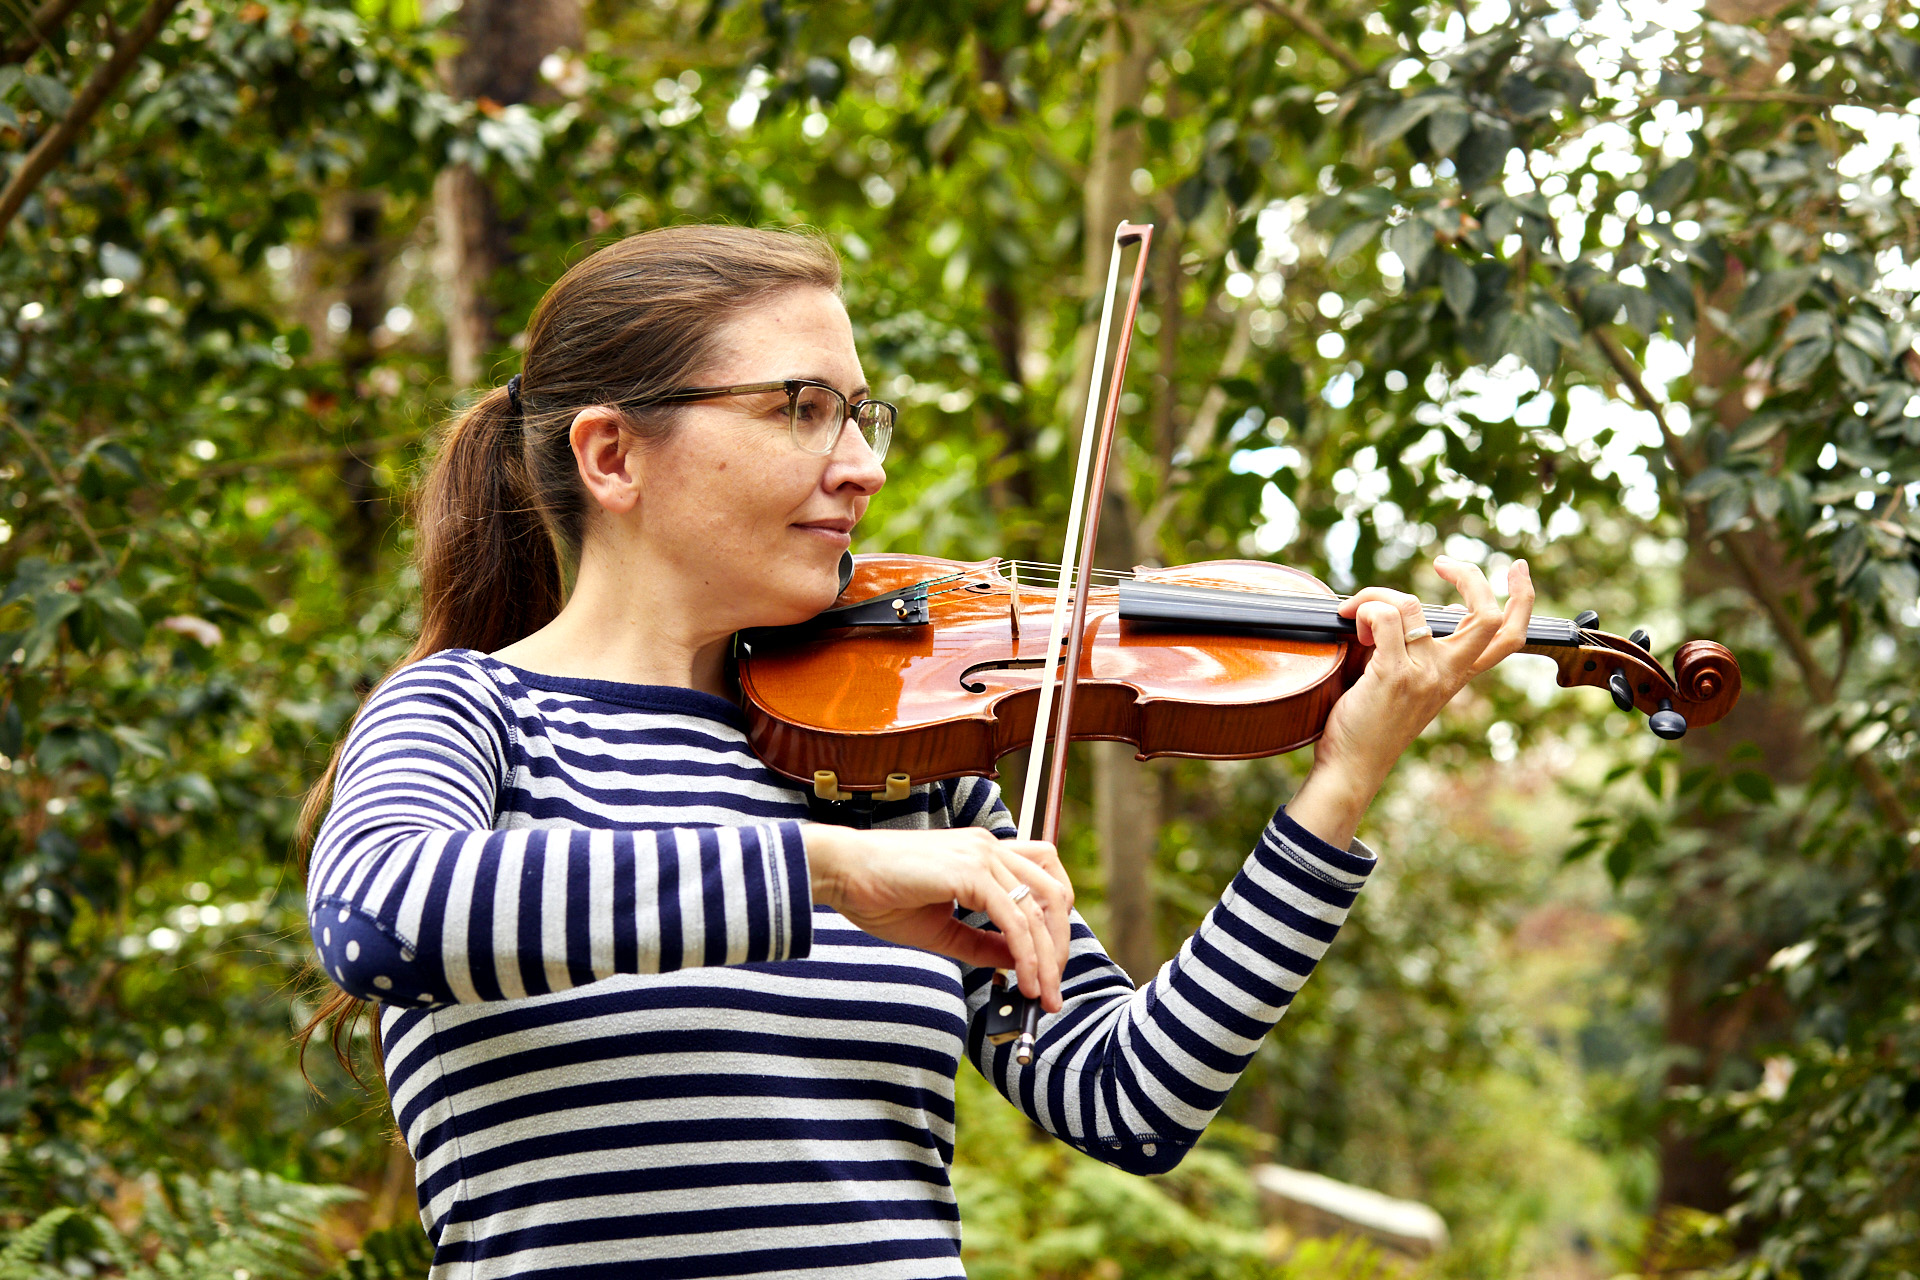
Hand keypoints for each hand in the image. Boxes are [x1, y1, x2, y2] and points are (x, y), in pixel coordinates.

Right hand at [802, 825, 1074, 1011]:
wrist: (840, 872)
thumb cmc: (878, 895)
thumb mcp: (940, 929)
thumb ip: (981, 943)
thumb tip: (1017, 963)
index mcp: (984, 853)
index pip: (1045, 879)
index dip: (1055, 923)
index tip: (1048, 966)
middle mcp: (989, 847)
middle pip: (1054, 894)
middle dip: (1060, 946)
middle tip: (1051, 990)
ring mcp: (982, 855)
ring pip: (1039, 909)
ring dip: (1047, 958)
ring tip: (1041, 995)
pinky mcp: (969, 872)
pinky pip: (1013, 919)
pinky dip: (1025, 954)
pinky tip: (1022, 980)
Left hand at [1289, 556, 1535, 848]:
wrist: (1352, 768)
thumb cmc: (1370, 727)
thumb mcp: (1409, 685)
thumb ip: (1419, 652)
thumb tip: (1410, 609)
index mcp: (1456, 676)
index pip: (1508, 637)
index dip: (1521, 599)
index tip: (1516, 569)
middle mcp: (1447, 674)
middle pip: (1488, 616)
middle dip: (1471, 576)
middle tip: (1442, 563)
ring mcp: (1423, 675)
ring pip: (1411, 604)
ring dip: (1375, 595)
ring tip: (1356, 614)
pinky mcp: (1393, 675)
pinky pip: (1384, 618)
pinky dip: (1364, 608)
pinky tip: (1350, 622)